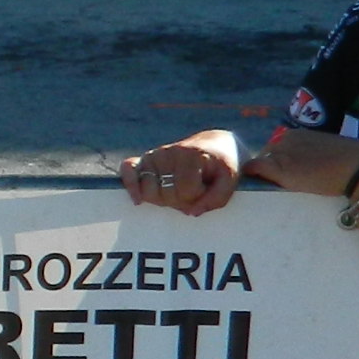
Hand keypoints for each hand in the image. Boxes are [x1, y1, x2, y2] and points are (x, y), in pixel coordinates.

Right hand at [120, 133, 241, 216]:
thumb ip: (216, 199)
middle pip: (166, 194)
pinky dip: (130, 184)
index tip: (205, 190)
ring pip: (148, 191)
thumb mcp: (230, 181)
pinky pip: (128, 169)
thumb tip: (192, 213)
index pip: (186, 190)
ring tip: (175, 192)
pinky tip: (138, 200)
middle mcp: (171, 152)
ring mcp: (156, 154)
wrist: (214, 145)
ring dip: (161, 199)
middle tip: (192, 193)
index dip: (196, 197)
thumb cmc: (222, 165)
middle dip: (180, 201)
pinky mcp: (145, 159)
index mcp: (193, 156)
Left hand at [246, 128, 358, 198]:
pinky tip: (252, 188)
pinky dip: (249, 177)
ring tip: (270, 189)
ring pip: (259, 164)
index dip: (275, 163)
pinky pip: (254, 169)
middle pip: (265, 156)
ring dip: (262, 175)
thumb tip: (301, 167)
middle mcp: (285, 139)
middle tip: (275, 185)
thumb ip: (307, 155)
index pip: (276, 149)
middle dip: (268, 169)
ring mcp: (281, 152)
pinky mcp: (278, 167)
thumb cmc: (350, 163)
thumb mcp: (324, 152)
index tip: (279, 175)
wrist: (358, 167)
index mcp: (297, 134)